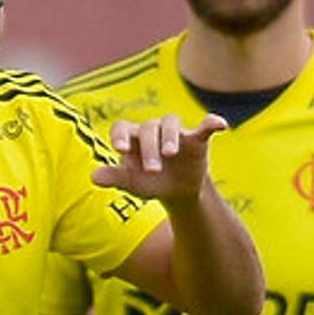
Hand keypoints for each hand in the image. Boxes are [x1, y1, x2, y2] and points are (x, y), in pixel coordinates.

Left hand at [92, 113, 228, 205]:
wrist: (177, 192)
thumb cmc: (148, 182)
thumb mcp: (131, 183)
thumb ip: (114, 177)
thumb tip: (93, 176)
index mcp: (132, 139)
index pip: (122, 127)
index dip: (120, 135)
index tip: (120, 149)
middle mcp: (153, 131)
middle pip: (149, 128)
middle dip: (149, 148)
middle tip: (152, 170)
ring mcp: (176, 133)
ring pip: (171, 122)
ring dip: (170, 137)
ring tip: (170, 154)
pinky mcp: (197, 139)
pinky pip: (205, 126)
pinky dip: (212, 123)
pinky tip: (220, 126)